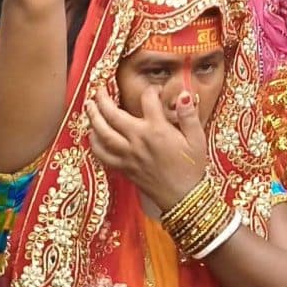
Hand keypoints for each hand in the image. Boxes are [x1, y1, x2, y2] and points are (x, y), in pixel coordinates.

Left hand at [85, 87, 212, 209]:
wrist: (183, 197)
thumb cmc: (192, 168)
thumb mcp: (197, 139)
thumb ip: (189, 116)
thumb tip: (185, 95)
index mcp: (157, 130)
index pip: (147, 101)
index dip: (150, 91)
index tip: (153, 91)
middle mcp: (139, 140)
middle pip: (113, 115)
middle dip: (103, 99)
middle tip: (98, 89)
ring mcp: (128, 155)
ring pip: (103, 133)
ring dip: (93, 118)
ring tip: (89, 106)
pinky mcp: (124, 168)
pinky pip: (102, 155)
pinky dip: (94, 143)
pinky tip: (92, 135)